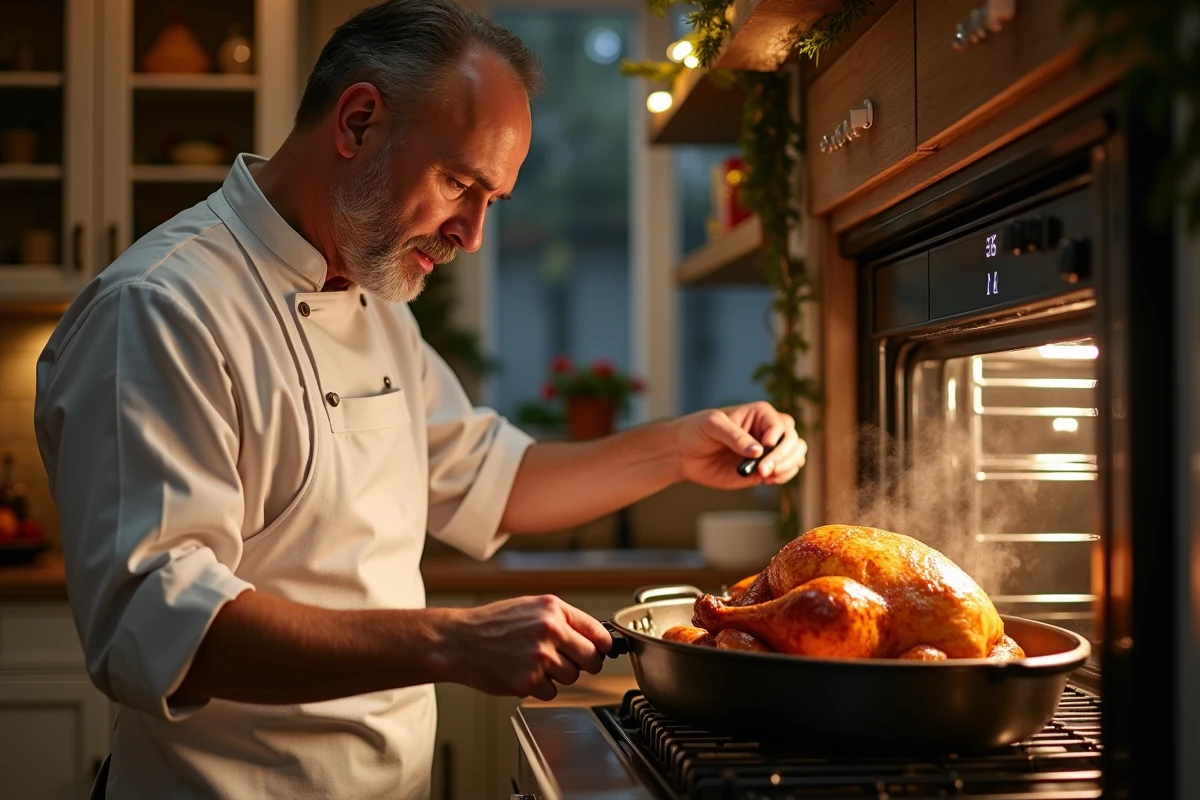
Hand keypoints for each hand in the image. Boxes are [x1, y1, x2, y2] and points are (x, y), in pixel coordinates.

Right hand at [442, 595, 611, 700]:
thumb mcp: (530, 607)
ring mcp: (540, 657)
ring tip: (534, 663)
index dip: (602, 645)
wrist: (458, 641)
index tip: (602, 651)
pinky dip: (540, 688)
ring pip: (572, 677)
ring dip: (558, 675)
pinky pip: (551, 692)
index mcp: (552, 609)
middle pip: (591, 658)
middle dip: (584, 664)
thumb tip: (593, 638)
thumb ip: (562, 620)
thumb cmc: (492, 624)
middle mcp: (549, 631)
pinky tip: (523, 673)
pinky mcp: (528, 681)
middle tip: (567, 661)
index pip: (597, 631)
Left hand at [674, 401, 806, 488]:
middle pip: (793, 440)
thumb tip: (758, 450)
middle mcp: (768, 431)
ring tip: (766, 475)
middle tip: (763, 470)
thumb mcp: (712, 425)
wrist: (683, 453)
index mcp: (760, 414)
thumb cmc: (696, 430)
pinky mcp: (763, 469)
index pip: (781, 425)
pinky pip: (785, 472)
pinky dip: (783, 476)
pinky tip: (767, 480)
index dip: (777, 438)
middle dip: (783, 456)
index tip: (763, 447)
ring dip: (787, 467)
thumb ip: (734, 436)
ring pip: (796, 456)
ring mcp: (767, 451)